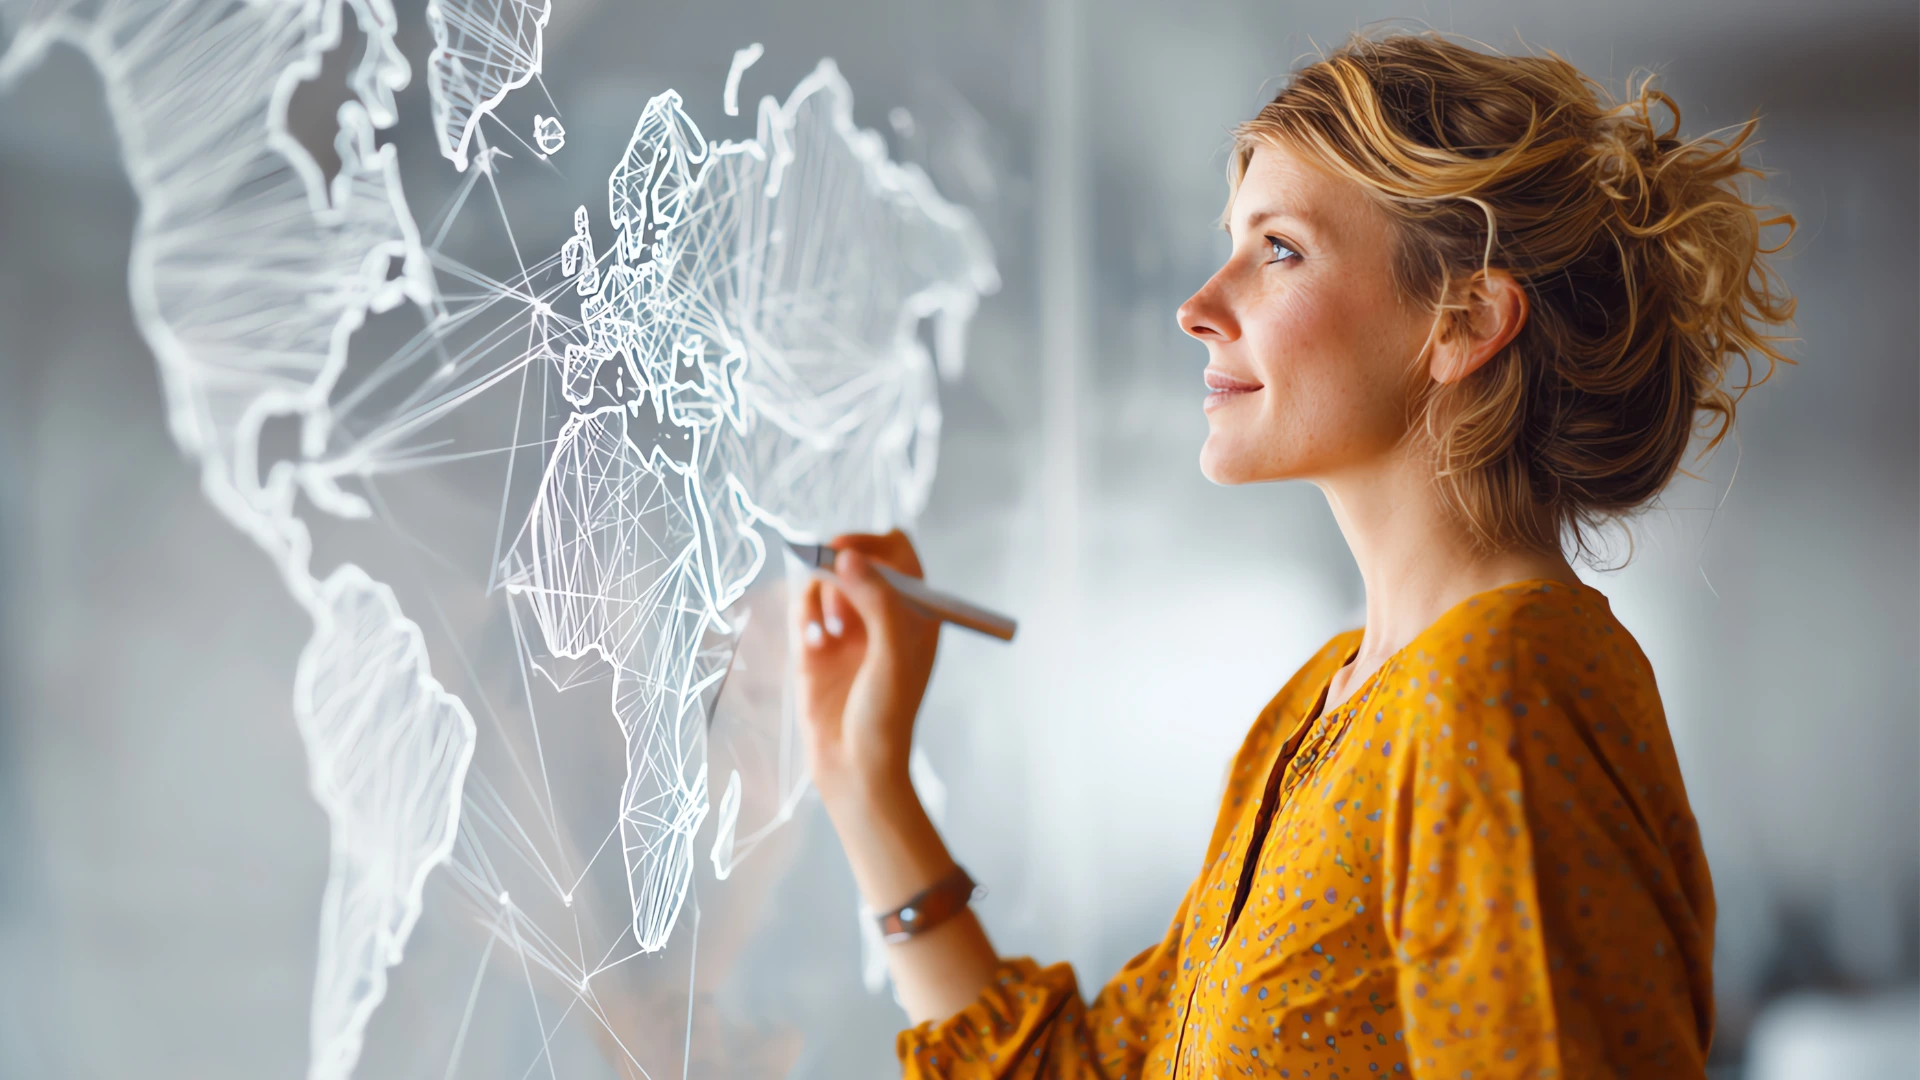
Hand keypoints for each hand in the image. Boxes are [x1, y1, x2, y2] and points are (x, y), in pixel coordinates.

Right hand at [793, 529, 940, 806]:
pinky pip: (803, 608)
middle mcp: (881, 613)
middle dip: (837, 564)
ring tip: (826, 632)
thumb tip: (847, 555)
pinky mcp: (815, 646)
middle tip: (826, 580)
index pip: (897, 552)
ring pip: (824, 581)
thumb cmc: (887, 714)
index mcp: (914, 611)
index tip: (847, 553)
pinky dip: (803, 617)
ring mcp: (847, 628)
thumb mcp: (893, 654)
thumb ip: (877, 601)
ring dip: (819, 594)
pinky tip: (812, 646)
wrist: (855, 768)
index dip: (873, 543)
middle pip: (855, 558)